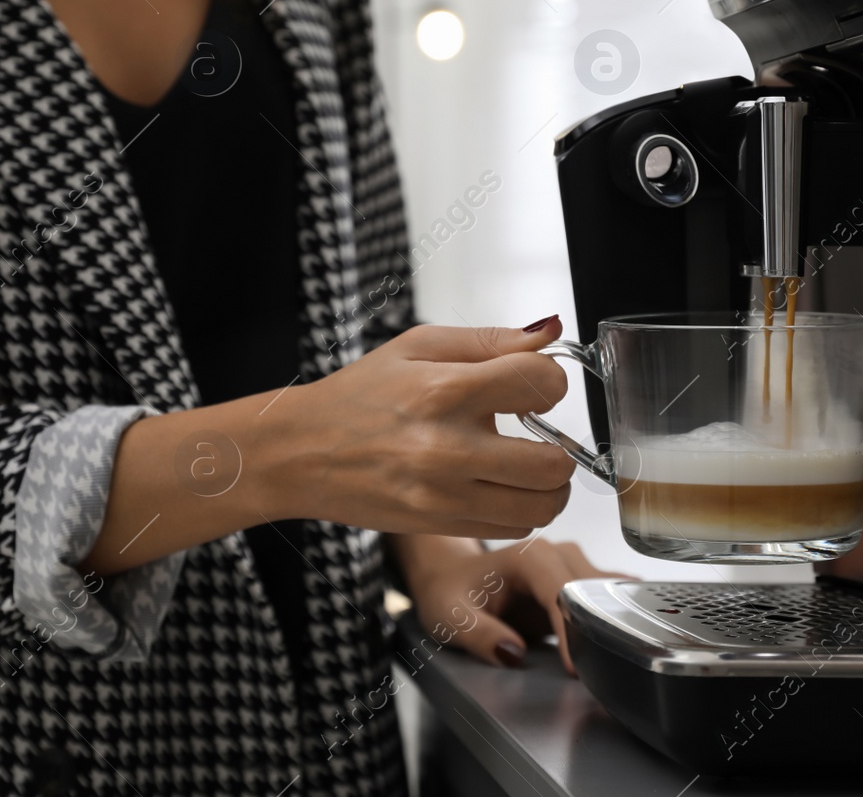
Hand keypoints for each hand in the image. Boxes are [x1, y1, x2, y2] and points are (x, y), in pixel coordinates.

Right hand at [267, 319, 574, 538]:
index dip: (549, 381)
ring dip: (548, 486)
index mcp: (443, 390)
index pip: (541, 384)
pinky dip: (521, 510)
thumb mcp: (417, 347)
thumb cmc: (358, 396)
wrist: (301, 452)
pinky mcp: (439, 526)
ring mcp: (443, 495)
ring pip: (541, 506)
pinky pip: (513, 528)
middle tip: (541, 436)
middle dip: (560, 446)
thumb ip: (490, 340)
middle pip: (553, 462)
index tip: (534, 385)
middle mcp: (446, 448)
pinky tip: (499, 488)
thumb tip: (549, 333)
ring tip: (528, 467)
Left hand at [394, 535, 632, 675]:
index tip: (574, 669)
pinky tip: (630, 632)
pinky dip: (614, 617)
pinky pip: (604, 599)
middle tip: (602, 672)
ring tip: (618, 657)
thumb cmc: (449, 592)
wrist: (449, 577)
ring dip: (611, 623)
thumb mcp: (451, 616)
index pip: (565, 595)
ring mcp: (571, 566)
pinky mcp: (576, 583)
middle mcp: (558, 555)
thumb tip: (515, 654)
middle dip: (597, 630)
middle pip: (593, 594)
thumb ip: (480, 635)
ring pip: (605, 595)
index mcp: (531, 558)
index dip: (572, 632)